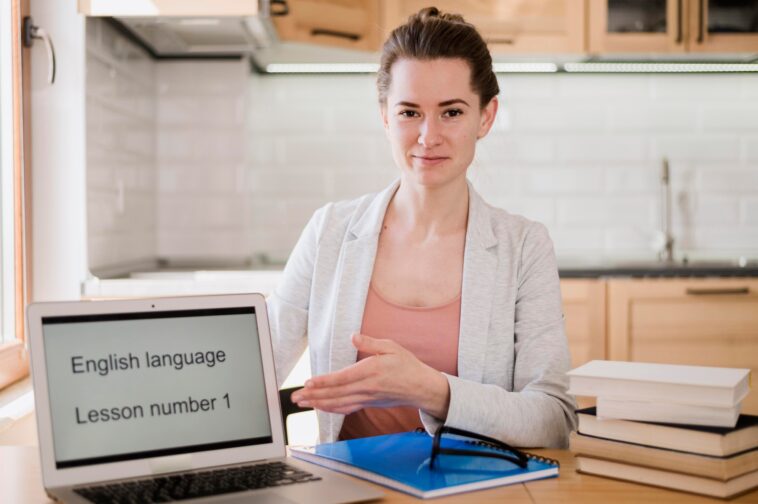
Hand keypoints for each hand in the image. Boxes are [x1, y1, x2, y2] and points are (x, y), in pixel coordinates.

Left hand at [290, 333, 449, 418]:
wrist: (421, 387)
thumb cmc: (407, 365)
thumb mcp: (392, 347)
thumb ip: (371, 343)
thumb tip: (354, 337)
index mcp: (371, 371)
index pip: (342, 378)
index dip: (324, 382)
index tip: (308, 382)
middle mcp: (367, 388)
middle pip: (336, 394)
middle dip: (313, 396)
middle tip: (295, 397)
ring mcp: (367, 398)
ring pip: (338, 404)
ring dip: (318, 404)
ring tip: (302, 403)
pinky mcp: (368, 404)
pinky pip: (346, 408)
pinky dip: (331, 409)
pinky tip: (320, 407)